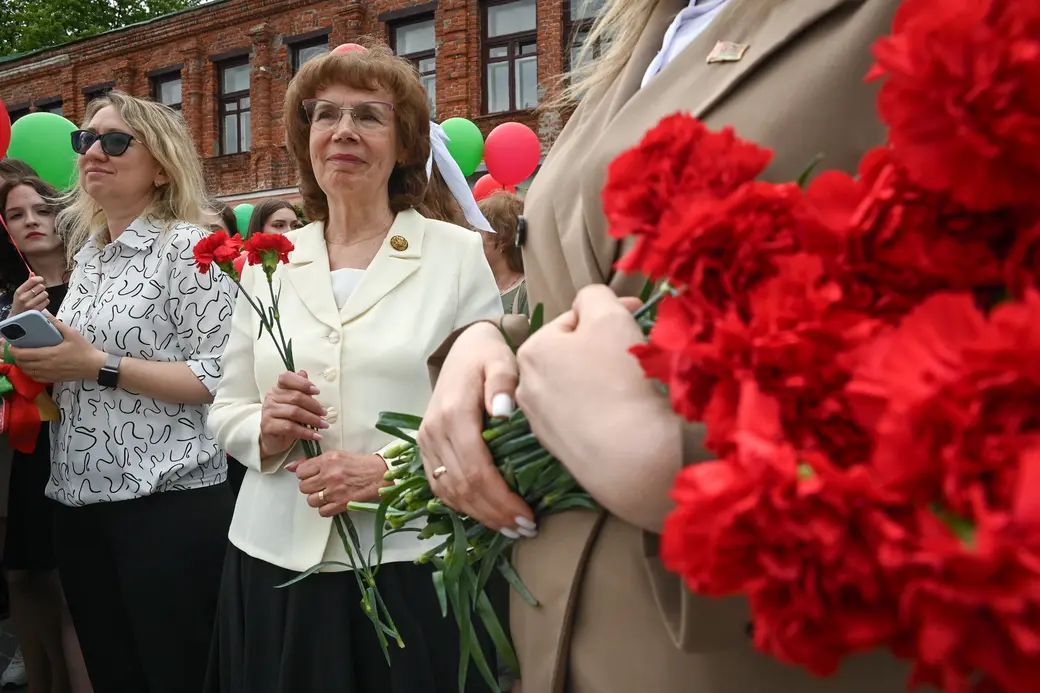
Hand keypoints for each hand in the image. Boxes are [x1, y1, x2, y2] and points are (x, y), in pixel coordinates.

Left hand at [7, 316, 105, 383]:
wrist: (94, 366)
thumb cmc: (84, 349)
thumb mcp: (72, 333)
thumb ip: (57, 324)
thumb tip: (45, 313)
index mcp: (49, 354)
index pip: (24, 354)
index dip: (14, 350)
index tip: (12, 345)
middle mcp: (46, 366)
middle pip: (22, 364)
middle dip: (16, 357)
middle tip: (17, 350)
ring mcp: (49, 374)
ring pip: (27, 371)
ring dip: (22, 365)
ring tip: (23, 358)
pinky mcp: (53, 379)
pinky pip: (35, 378)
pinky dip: (30, 373)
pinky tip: (32, 367)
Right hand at [9, 276, 48, 316]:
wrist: (18, 317)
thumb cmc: (20, 303)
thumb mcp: (20, 292)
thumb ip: (27, 283)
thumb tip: (33, 273)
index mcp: (19, 291)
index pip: (32, 280)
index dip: (39, 279)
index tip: (41, 280)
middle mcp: (24, 298)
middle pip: (41, 286)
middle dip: (41, 288)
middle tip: (38, 291)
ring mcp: (30, 305)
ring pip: (45, 294)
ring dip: (43, 295)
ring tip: (39, 298)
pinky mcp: (37, 310)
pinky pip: (47, 301)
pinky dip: (45, 301)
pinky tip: (40, 303)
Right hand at [259, 371, 328, 457]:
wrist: (273, 440)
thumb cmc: (286, 420)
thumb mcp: (295, 404)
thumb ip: (300, 390)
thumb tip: (304, 373)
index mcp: (277, 388)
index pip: (286, 378)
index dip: (302, 383)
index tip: (317, 391)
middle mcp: (271, 398)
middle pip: (295, 397)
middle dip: (314, 405)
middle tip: (324, 413)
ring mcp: (268, 412)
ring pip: (294, 412)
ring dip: (313, 419)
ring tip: (323, 424)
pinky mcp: (268, 426)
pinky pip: (290, 427)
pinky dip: (306, 432)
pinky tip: (315, 435)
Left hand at [286, 451, 389, 516]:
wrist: (381, 474)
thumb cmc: (362, 464)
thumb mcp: (337, 456)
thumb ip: (314, 462)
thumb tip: (292, 466)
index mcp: (328, 460)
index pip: (301, 471)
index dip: (304, 475)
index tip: (311, 475)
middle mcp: (330, 474)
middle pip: (303, 487)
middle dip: (310, 487)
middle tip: (320, 485)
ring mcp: (335, 490)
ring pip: (311, 500)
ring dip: (317, 499)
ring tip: (327, 494)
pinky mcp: (342, 503)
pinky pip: (322, 511)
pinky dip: (326, 509)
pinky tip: (333, 502)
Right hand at [417, 322, 534, 535]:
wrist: (463, 349)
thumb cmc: (489, 356)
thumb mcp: (501, 360)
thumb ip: (503, 383)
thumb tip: (504, 412)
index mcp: (454, 415)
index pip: (476, 470)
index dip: (501, 499)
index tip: (528, 516)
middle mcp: (434, 432)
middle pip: (463, 487)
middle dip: (495, 514)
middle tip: (526, 529)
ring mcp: (426, 441)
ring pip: (448, 492)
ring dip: (479, 515)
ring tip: (510, 528)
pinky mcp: (425, 447)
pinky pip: (439, 485)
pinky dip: (461, 505)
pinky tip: (485, 515)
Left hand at [515, 285, 680, 531]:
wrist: (633, 456)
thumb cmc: (620, 377)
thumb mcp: (610, 316)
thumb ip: (595, 295)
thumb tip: (591, 303)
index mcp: (532, 350)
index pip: (575, 318)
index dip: (610, 313)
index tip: (639, 316)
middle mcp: (526, 386)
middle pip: (573, 353)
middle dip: (603, 348)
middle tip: (636, 353)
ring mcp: (541, 422)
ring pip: (578, 385)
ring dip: (602, 379)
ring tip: (631, 386)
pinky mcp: (561, 450)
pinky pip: (584, 416)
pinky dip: (602, 410)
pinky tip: (622, 415)